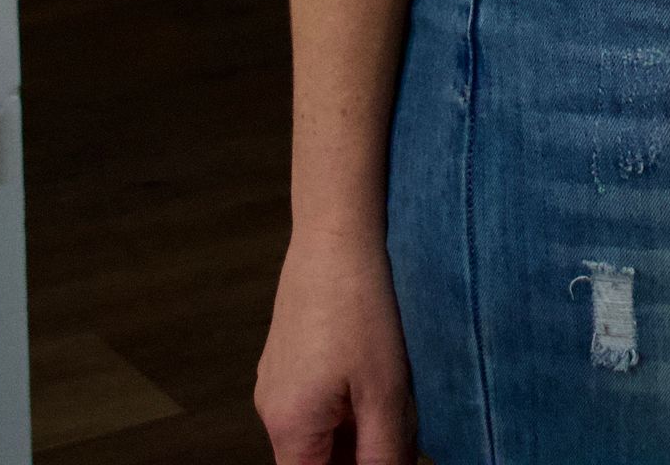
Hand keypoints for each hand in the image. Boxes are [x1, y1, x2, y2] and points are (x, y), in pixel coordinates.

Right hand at [255, 229, 416, 464]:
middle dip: (360, 453)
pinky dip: (347, 399)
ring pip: (320, 429)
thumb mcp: (384, 392)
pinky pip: (316, 397)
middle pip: (317, 460)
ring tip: (390, 390)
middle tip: (398, 422)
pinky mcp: (287, 354)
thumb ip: (382, 456)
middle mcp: (271, 409)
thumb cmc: (359, 306)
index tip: (381, 453)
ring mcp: (276, 378)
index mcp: (288, 427)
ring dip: (356, 426)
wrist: (335, 229)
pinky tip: (377, 367)